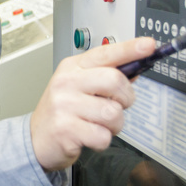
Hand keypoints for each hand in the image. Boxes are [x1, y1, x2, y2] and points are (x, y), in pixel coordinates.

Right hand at [30, 37, 155, 171]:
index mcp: (72, 67)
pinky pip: (103, 136)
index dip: (130, 49)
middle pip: (115, 81)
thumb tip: (136, 68)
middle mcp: (67, 82)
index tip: (149, 45)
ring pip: (113, 113)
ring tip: (98, 124)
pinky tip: (90, 136)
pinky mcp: (66, 129)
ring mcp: (65, 105)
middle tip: (116, 105)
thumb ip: (105, 77)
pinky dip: (102, 140)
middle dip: (125, 98)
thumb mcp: (79, 87)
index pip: (106, 53)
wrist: (36, 139)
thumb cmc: (62, 111)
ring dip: (114, 125)